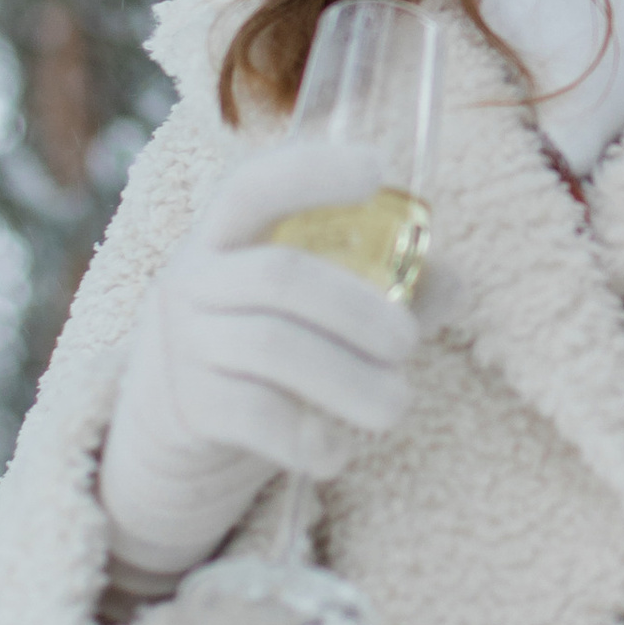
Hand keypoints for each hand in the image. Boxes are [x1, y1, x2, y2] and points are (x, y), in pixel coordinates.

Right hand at [96, 137, 418, 586]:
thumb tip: (452, 280)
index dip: (311, 171)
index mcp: (226, 235)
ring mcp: (184, 344)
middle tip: (410, 344)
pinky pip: (255, 415)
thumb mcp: (309, 304)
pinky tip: (336, 453)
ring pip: (274, 347)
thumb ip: (381, 284)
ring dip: (351, 379)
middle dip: (360, 310)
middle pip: (282, 275)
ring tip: (396, 406)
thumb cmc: (264, 344)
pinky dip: (307, 437)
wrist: (171, 430)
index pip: (253, 186)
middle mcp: (194, 277)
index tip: (377, 171)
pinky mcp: (188, 407)